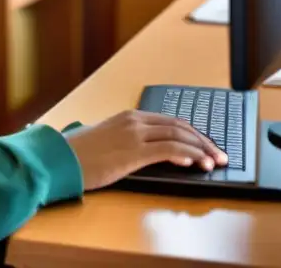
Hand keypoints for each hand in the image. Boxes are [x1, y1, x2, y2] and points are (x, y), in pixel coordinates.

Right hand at [63, 110, 228, 190]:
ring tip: (215, 162)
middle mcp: (134, 121)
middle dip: (204, 141)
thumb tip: (146, 151)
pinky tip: (197, 164)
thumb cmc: (77, 153)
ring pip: (180, 137)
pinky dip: (188, 156)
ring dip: (202, 150)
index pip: (171, 121)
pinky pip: (170, 150)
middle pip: (180, 126)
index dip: (194, 133)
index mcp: (128, 117)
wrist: (60, 159)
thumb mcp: (104, 139)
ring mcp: (134, 135)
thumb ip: (125, 139)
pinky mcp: (134, 151)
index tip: (207, 145)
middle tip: (220, 155)